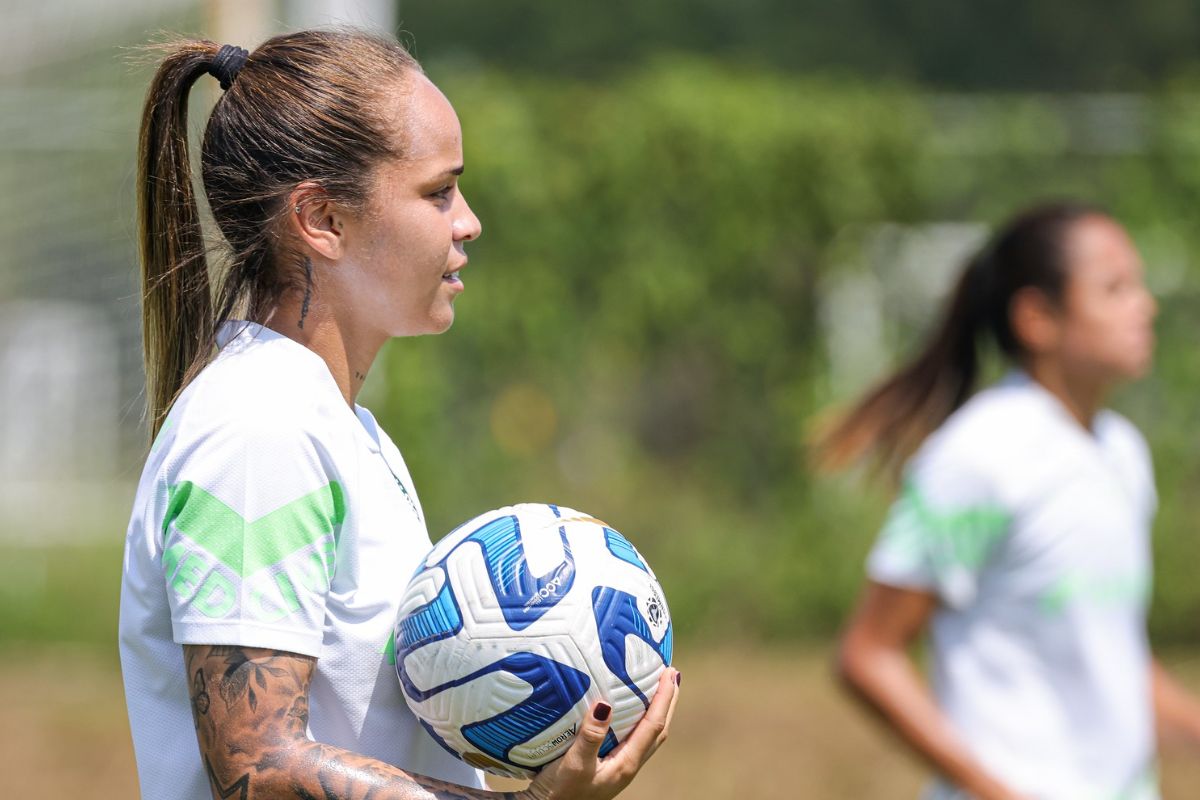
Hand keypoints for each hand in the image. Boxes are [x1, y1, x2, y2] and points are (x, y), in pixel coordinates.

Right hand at [523, 667, 680, 799]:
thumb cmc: (562, 792)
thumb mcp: (574, 764)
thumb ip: (590, 736)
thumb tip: (605, 704)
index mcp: (627, 763)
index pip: (654, 725)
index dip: (664, 698)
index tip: (670, 673)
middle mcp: (630, 764)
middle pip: (659, 729)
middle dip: (669, 701)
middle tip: (672, 674)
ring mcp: (622, 766)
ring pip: (650, 735)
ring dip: (658, 710)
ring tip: (658, 689)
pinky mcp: (612, 766)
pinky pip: (636, 738)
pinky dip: (642, 719)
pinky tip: (631, 712)